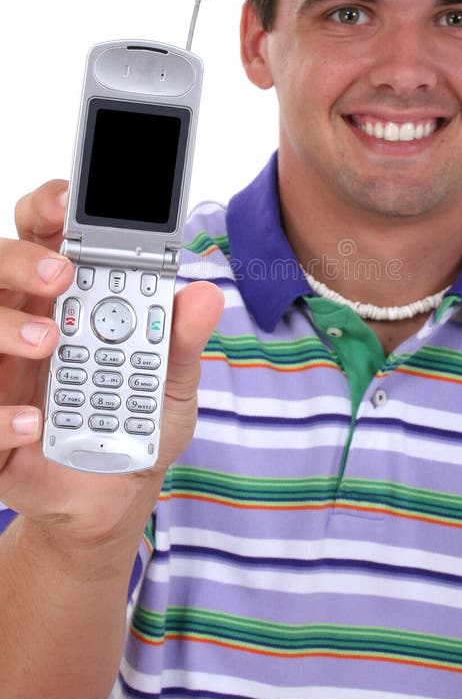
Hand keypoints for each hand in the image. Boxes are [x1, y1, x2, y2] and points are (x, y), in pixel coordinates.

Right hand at [0, 180, 222, 544]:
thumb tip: (205, 293)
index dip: (49, 209)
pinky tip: (34, 424)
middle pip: (1, 265)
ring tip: (50, 343)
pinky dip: (3, 415)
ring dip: (6, 324)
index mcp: (70, 302)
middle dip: (24, 257)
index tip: (69, 201)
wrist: (115, 498)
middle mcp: (28, 324)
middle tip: (62, 272)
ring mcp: (4, 371)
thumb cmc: (140, 425)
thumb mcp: (173, 384)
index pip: (46, 238)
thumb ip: (183, 341)